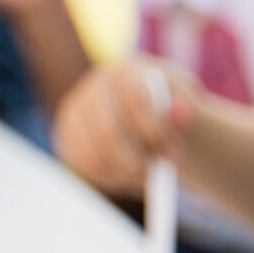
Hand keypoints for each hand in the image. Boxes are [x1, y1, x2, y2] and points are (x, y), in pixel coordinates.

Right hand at [53, 57, 196, 197]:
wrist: (147, 112)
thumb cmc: (168, 108)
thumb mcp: (185, 103)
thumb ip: (187, 107)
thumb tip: (183, 113)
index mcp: (123, 72)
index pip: (133, 102)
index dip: (154, 132)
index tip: (173, 152)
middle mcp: (91, 90)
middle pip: (108, 135)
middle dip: (137, 161)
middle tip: (160, 175)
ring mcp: (74, 115)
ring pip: (95, 156)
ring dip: (126, 174)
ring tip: (149, 177)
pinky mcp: (66, 139)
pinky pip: (85, 168)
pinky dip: (111, 180)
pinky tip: (131, 178)